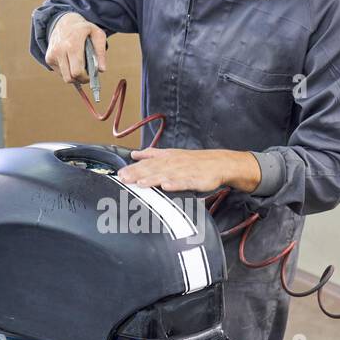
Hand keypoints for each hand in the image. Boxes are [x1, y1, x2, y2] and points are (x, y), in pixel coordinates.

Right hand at [44, 12, 107, 84]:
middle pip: (69, 78)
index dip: (85, 77)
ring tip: (79, 66)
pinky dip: (67, 71)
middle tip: (86, 74)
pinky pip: (60, 73)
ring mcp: (52, 55)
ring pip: (64, 77)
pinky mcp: (48, 58)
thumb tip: (102, 70)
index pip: (77, 71)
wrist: (64, 21)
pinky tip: (71, 61)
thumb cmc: (83, 29)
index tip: (91, 76)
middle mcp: (59, 50)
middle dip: (80, 79)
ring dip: (73, 76)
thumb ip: (100, 52)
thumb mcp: (97, 34)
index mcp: (72, 45)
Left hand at [117, 147, 261, 193]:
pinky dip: (176, 184)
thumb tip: (135, 153)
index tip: (119, 174)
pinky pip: (185, 182)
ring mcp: (185, 171)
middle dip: (138, 174)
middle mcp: (174, 163)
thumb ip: (152, 154)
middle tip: (124, 179)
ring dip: (153, 179)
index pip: (147, 163)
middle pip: (153, 169)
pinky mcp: (196, 180)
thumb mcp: (172, 154)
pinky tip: (166, 186)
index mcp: (167, 158)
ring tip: (140, 183)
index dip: (133, 168)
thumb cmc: (195, 161)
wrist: (220, 163)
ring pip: (166, 175)